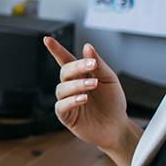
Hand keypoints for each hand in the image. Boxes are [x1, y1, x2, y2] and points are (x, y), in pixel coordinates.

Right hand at [43, 37, 129, 151]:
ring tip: (93, 85)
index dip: (56, 49)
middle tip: (91, 66)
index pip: (65, 59)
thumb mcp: (109, 79)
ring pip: (62, 89)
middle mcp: (72, 86)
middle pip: (64, 72)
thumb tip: (87, 47)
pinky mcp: (67, 116)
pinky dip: (71, 101)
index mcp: (81, 74)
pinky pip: (61, 106)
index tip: (48, 39)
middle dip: (76, 67)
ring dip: (77, 85)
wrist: (117, 126)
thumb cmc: (112, 102)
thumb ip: (97, 64)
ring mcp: (68, 100)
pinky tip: (82, 99)